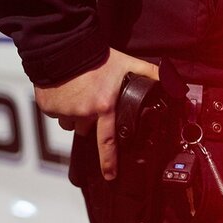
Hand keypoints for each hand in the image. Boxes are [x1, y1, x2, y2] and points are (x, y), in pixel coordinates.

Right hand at [34, 48, 158, 179]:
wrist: (64, 46)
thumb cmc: (97, 57)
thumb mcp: (128, 64)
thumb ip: (151, 74)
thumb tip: (174, 83)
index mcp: (103, 107)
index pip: (107, 141)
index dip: (108, 162)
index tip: (110, 176)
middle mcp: (83, 112)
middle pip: (86, 129)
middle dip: (89, 121)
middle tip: (92, 101)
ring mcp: (64, 111)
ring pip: (70, 123)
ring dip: (75, 114)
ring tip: (78, 94)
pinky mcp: (48, 107)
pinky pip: (56, 113)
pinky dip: (60, 106)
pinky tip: (65, 91)